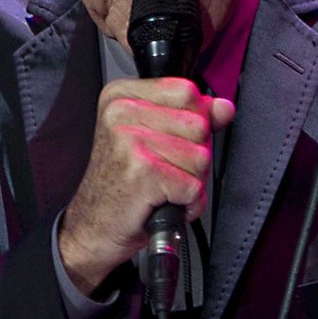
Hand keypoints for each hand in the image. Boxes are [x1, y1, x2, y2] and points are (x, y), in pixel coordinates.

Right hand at [58, 77, 236, 295]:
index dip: (193, 120)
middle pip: (199, 124)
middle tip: (164, 170)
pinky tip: (164, 203)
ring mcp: (131, 141)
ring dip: (191, 182)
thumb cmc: (122, 185)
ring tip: (162, 188)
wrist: (93, 227)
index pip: (187, 91)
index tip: (171, 142)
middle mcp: (121, 113)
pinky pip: (194, 186)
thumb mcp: (153, 138)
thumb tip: (224, 108)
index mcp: (121, 96)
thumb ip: (191, 116)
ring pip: (200, 157)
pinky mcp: (143, 172)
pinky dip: (188, 204)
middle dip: (194, 156)